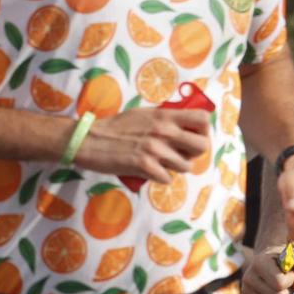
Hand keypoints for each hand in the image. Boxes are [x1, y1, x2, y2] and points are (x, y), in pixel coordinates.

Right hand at [71, 108, 210, 184]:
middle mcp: (164, 131)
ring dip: (175, 168)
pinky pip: (167, 179)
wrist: (89, 140)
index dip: (203, 131)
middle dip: (195, 154)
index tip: (194, 136)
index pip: (202, 120)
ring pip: (185, 166)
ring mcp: (155, 150)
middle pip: (201, 146)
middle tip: (182, 155)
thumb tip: (181, 128)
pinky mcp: (145, 166)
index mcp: (164, 115)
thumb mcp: (142, 114)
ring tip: (161, 164)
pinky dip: (159, 178)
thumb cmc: (114, 127)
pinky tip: (149, 172)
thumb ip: (163, 119)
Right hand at [240, 245, 293, 293]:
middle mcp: (248, 278)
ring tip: (279, 287)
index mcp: (259, 263)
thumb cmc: (288, 257)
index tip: (289, 271)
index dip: (291, 279)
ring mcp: (246, 291)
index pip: (280, 283)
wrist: (270, 260)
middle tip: (285, 281)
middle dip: (288, 291)